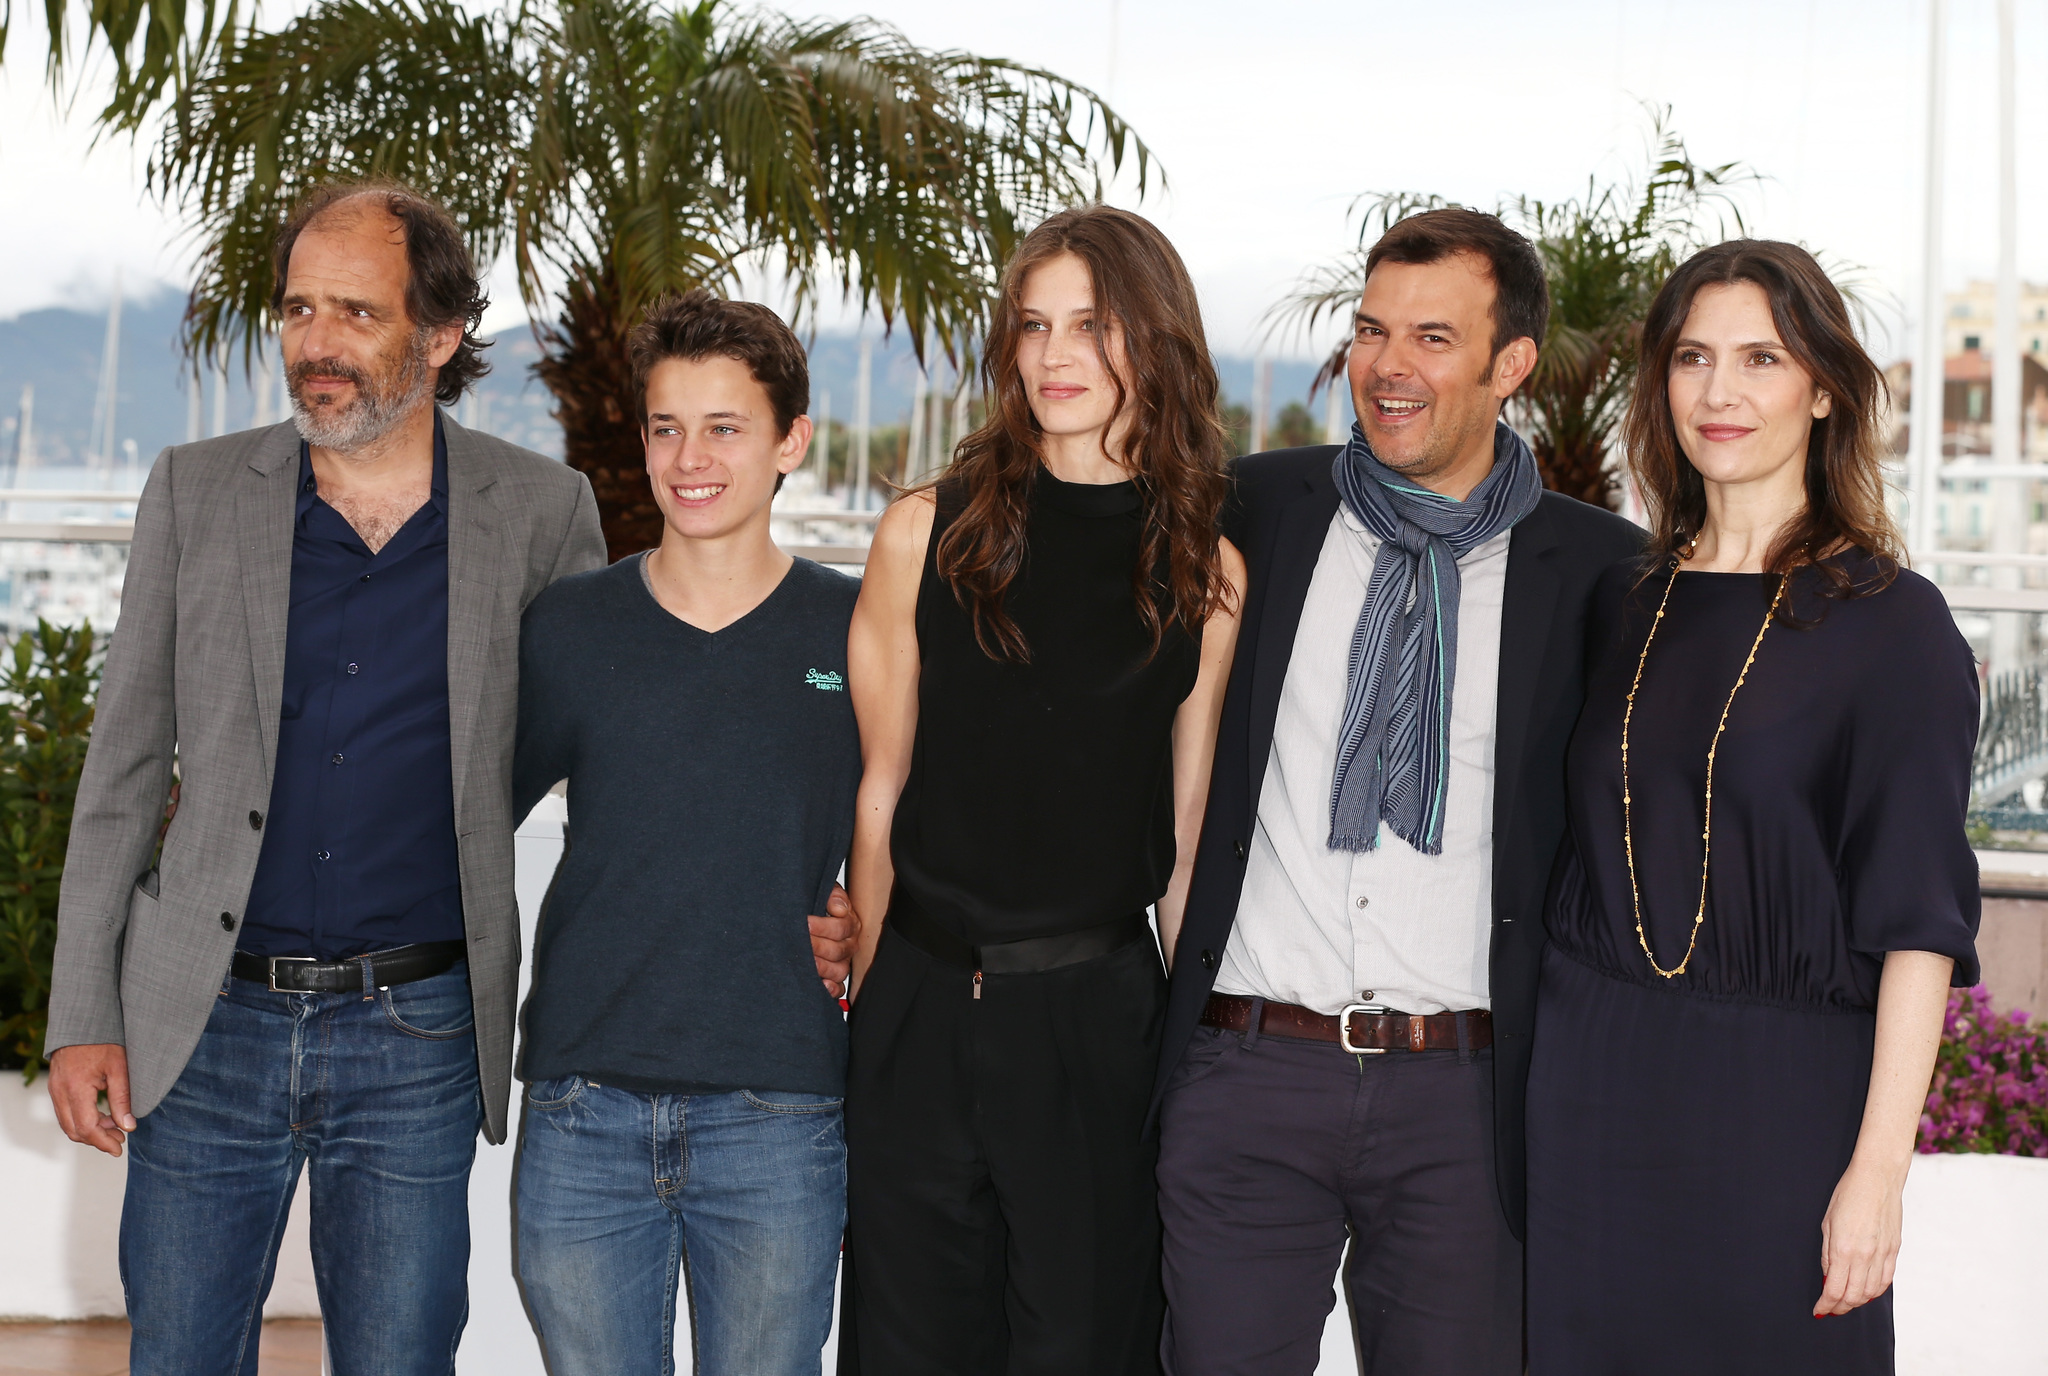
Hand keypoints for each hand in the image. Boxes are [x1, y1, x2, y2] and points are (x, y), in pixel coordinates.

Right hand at [49, 1043, 135, 1156]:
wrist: (82, 1020)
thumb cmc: (104, 1039)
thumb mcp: (120, 1067)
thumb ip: (123, 1098)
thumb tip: (128, 1126)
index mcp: (76, 1088)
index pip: (86, 1128)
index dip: (103, 1142)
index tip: (119, 1149)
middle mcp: (60, 1092)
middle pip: (74, 1130)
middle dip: (97, 1139)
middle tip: (120, 1139)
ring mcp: (55, 1089)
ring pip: (68, 1123)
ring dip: (90, 1130)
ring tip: (116, 1128)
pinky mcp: (56, 1086)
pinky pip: (66, 1111)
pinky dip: (82, 1119)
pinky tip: (103, 1116)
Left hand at [809, 884, 860, 998]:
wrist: (804, 918)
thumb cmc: (816, 904)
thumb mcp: (825, 891)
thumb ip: (833, 894)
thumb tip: (839, 908)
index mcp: (849, 924)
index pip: (841, 928)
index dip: (823, 926)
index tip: (806, 922)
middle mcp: (849, 945)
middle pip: (838, 950)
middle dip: (816, 946)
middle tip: (799, 942)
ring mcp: (842, 962)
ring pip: (839, 970)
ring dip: (821, 967)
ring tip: (805, 962)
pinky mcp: (834, 978)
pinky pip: (839, 989)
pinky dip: (831, 989)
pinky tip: (821, 985)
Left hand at [1815, 1155, 1906, 1315]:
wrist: (1878, 1179)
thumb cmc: (1848, 1195)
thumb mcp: (1827, 1223)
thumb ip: (1827, 1253)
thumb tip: (1827, 1276)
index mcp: (1843, 1249)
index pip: (1834, 1289)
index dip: (1826, 1305)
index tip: (1819, 1310)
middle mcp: (1865, 1256)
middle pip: (1853, 1296)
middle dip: (1840, 1307)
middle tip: (1831, 1309)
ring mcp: (1882, 1255)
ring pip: (1871, 1292)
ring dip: (1857, 1302)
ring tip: (1846, 1302)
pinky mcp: (1894, 1250)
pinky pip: (1886, 1280)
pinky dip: (1874, 1291)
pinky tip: (1865, 1291)